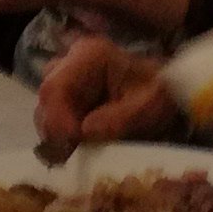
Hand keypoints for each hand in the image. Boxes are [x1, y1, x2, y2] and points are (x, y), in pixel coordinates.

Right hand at [34, 38, 180, 149]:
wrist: (167, 93)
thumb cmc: (160, 94)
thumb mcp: (149, 106)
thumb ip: (120, 118)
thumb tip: (85, 131)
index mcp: (89, 56)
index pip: (55, 87)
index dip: (56, 119)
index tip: (72, 145)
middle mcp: (70, 63)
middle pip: (46, 100)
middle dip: (56, 130)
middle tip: (73, 155)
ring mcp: (66, 80)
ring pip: (45, 112)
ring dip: (58, 137)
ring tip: (79, 154)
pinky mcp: (66, 99)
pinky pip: (53, 121)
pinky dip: (62, 139)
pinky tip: (78, 150)